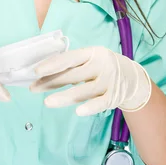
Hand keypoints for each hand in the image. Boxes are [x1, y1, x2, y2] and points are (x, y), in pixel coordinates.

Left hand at [29, 46, 151, 115]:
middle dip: (51, 82)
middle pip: (73, 75)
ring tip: (47, 102)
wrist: (133, 78)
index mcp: (93, 53)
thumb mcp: (90, 60)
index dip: (53, 64)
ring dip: (64, 97)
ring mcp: (109, 81)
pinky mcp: (115, 96)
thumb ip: (71, 66)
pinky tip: (78, 111)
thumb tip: (42, 74)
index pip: (70, 58)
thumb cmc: (102, 68)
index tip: (36, 71)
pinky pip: (100, 103)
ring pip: (84, 90)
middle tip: (33, 88)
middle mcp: (102, 65)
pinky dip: (90, 107)